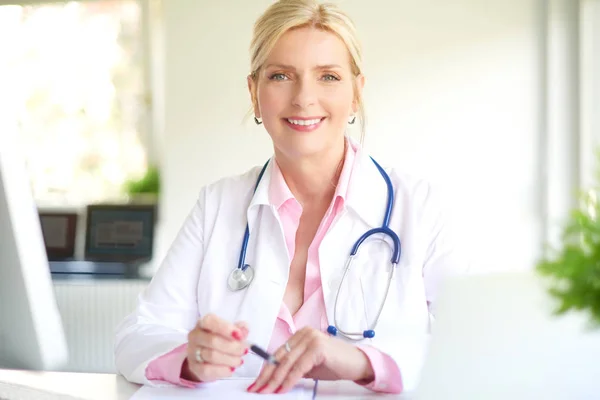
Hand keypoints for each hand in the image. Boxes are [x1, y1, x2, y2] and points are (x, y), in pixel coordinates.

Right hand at [182, 314, 248, 381]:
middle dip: (232, 347)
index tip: (240, 336)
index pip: (211, 321)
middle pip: (213, 341)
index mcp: (203, 323)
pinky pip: (207, 370)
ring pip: (212, 356)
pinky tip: (231, 369)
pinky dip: (222, 370)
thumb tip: (244, 330)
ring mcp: (192, 352)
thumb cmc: (220, 339)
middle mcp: (195, 335)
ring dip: (230, 359)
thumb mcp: (230, 332)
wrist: (205, 358)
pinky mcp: (194, 367)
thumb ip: (239, 329)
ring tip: (239, 360)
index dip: (226, 328)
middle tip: (244, 351)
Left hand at [246, 327, 373, 393]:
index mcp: (300, 334)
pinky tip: (282, 389)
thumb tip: (274, 378)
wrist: (357, 363)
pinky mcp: (318, 348)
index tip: (256, 383)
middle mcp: (304, 333)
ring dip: (275, 380)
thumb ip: (293, 367)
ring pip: (287, 362)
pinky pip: (299, 367)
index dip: (266, 370)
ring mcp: (311, 338)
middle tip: (256, 390)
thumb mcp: (309, 365)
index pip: (278, 354)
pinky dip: (289, 380)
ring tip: (267, 392)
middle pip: (279, 357)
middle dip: (266, 376)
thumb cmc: (334, 364)